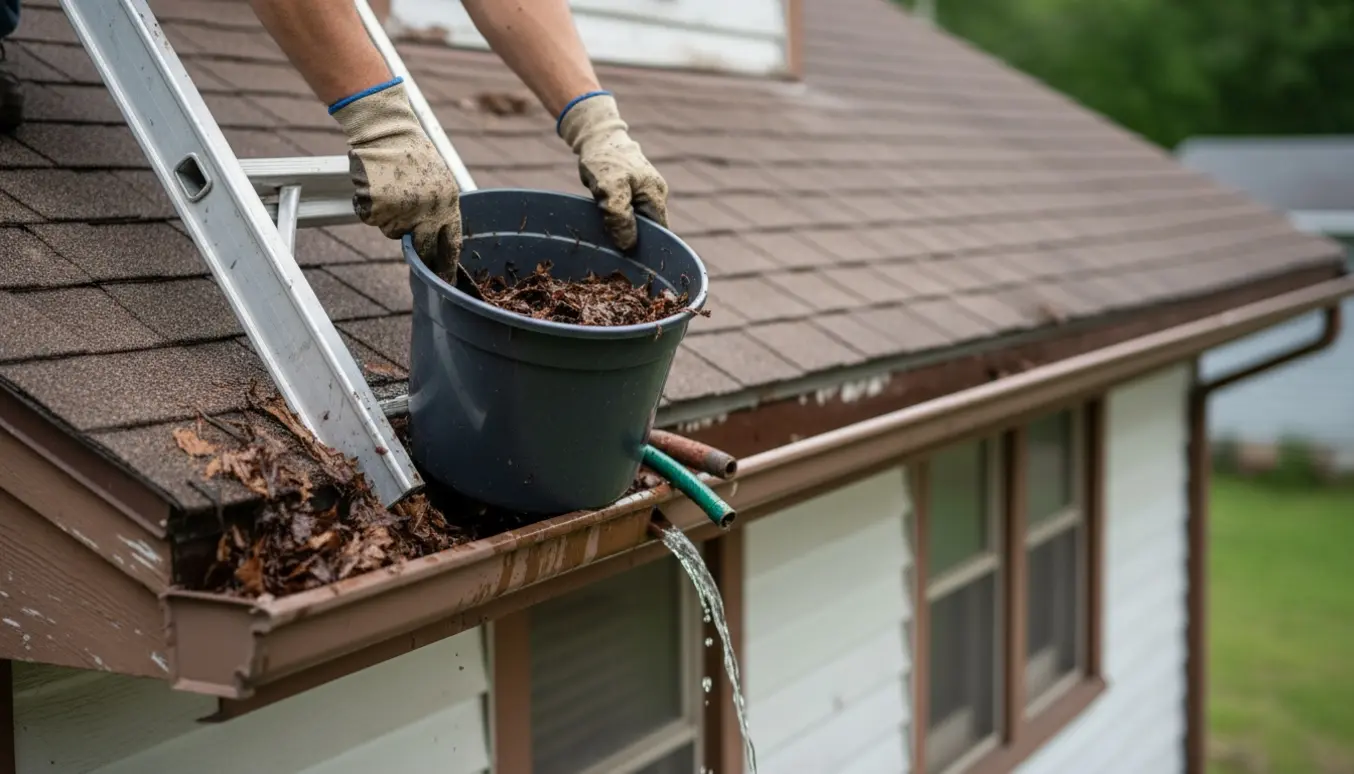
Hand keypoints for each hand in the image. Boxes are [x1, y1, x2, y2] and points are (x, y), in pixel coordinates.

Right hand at [331, 79, 461, 274]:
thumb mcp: (438, 181)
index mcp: (448, 204)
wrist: (386, 131)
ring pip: (393, 232)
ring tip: (391, 190)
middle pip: (422, 248)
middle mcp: (427, 211)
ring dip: (389, 218)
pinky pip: (372, 219)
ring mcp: (402, 211)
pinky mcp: (378, 208)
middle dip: (417, 252)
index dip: (447, 263)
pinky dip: (370, 207)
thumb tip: (436, 242)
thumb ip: (439, 209)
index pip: (451, 243)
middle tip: (413, 248)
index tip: (445, 278)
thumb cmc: (411, 153)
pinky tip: (376, 186)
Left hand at [558, 93, 668, 250]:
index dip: (648, 247)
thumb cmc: (604, 161)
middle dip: (634, 240)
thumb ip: (620, 217)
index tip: (632, 260)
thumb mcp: (610, 189)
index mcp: (655, 195)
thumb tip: (628, 245)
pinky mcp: (632, 190)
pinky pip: (629, 212)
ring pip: (638, 220)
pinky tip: (605, 224)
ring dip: (624, 230)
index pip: (661, 232)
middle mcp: (655, 194)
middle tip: (614, 253)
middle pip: (650, 228)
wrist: (596, 136)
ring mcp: (644, 191)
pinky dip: (618, 220)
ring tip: (607, 239)